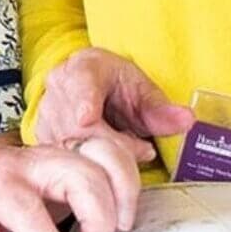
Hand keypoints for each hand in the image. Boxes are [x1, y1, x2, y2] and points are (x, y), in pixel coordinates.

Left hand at [0, 134, 140, 231]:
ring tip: (121, 225)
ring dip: (122, 190)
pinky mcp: (81, 150)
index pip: (28, 211)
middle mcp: (34, 160)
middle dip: (98, 214)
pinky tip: (128, 202)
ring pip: (104, 155)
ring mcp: (61, 150)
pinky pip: (115, 150)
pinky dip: (130, 174)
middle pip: (79, 174)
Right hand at [36, 47, 192, 163]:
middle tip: (142, 149)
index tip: (87, 118)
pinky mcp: (43, 137)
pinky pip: (63, 159)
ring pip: (69, 145)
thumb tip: (187, 119)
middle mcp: (59, 85)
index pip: (81, 83)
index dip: (84, 101)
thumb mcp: (143, 92)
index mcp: (84, 66)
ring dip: (101, 157)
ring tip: (126, 149)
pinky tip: (103, 159)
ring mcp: (47, 112)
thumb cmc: (118, 87)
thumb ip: (162, 109)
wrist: (96, 90)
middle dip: (112, 144)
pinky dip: (87, 165)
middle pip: (78, 125)